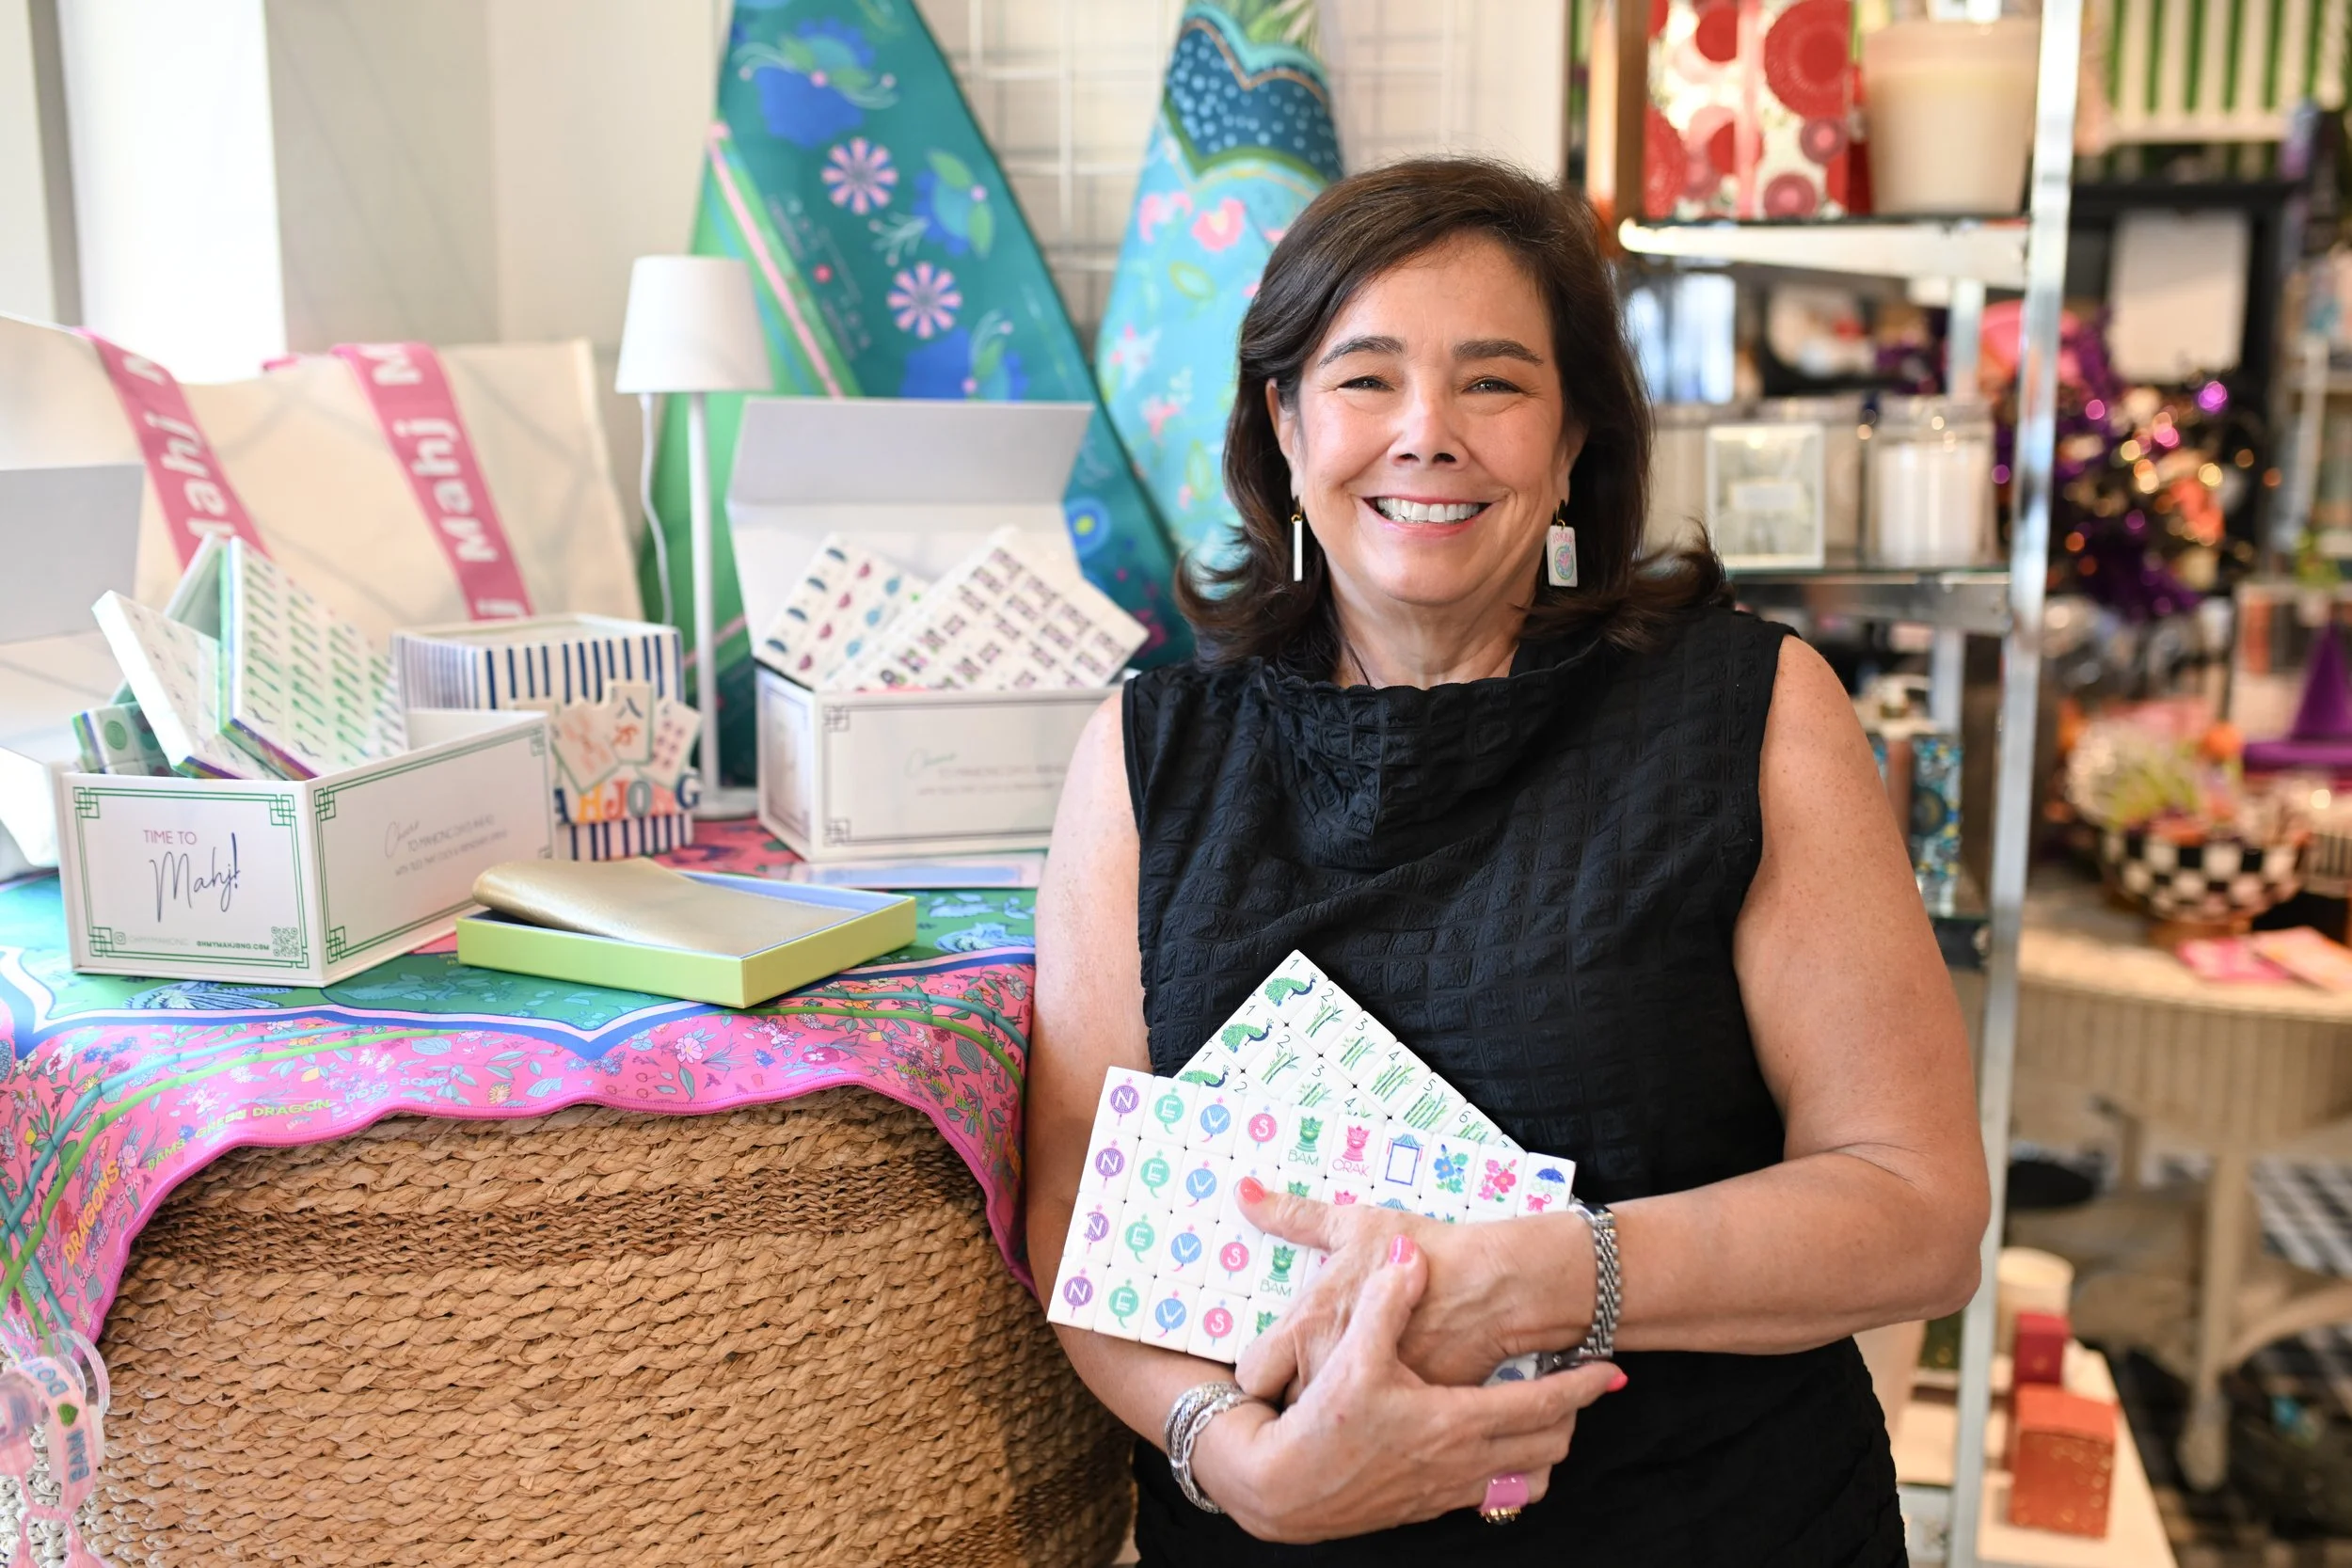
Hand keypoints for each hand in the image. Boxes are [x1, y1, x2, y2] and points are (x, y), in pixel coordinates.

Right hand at [1188, 1234, 1622, 1542]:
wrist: (1285, 1492)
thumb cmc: (1321, 1427)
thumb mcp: (1353, 1356)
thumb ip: (1386, 1302)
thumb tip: (1410, 1257)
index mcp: (1456, 1421)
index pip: (1544, 1404)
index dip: (1583, 1387)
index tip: (1611, 1372)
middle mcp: (1463, 1462)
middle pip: (1548, 1445)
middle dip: (1570, 1417)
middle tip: (1575, 1387)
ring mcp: (1448, 1490)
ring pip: (1526, 1479)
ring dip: (1542, 1450)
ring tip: (1541, 1420)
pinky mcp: (1427, 1506)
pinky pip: (1492, 1496)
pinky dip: (1508, 1473)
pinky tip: (1490, 1449)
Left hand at [1234, 1178, 1593, 1400]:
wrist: (1492, 1290)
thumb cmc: (1422, 1250)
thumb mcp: (1351, 1225)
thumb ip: (1291, 1215)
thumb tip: (1244, 1192)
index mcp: (1304, 1329)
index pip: (1250, 1376)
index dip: (1259, 1371)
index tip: (1276, 1361)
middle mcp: (1326, 1371)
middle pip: (1284, 1408)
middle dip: (1294, 1396)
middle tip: (1315, 1375)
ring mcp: (1365, 1401)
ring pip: (1326, 1427)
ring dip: (1333, 1410)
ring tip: (1348, 1389)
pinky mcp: (1401, 1418)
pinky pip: (1374, 1430)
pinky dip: (1376, 1419)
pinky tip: (1387, 1399)